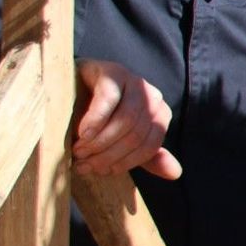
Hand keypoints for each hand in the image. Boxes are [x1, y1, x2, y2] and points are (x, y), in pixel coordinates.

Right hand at [71, 59, 179, 178]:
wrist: (70, 89)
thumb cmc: (98, 120)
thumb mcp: (122, 141)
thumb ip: (146, 157)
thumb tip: (176, 174)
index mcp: (159, 115)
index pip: (149, 146)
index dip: (124, 162)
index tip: (100, 172)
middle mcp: (152, 97)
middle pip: (137, 134)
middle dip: (108, 154)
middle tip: (83, 165)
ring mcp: (134, 81)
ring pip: (126, 119)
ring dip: (100, 141)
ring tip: (78, 152)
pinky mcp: (112, 72)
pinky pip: (109, 99)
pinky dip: (95, 120)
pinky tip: (82, 133)